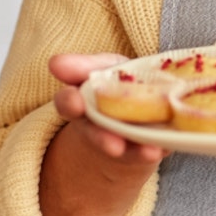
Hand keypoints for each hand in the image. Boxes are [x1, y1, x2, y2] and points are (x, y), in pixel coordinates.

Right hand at [40, 53, 168, 215]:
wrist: (144, 108)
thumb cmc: (120, 82)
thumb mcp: (105, 67)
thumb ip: (84, 65)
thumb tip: (54, 63)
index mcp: (81, 102)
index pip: (67, 102)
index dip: (69, 102)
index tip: (75, 103)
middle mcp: (96, 127)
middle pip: (94, 134)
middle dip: (101, 138)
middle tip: (112, 144)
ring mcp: (121, 141)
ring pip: (123, 148)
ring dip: (133, 150)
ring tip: (149, 152)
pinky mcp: (144, 148)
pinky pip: (147, 151)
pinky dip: (153, 150)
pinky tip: (161, 149)